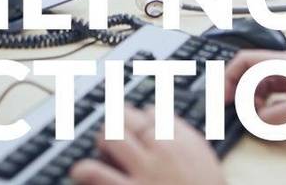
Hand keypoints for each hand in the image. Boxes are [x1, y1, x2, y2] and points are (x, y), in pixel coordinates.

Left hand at [70, 106, 225, 184]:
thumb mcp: (204, 160)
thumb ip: (184, 136)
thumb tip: (164, 117)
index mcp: (184, 140)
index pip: (153, 113)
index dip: (140, 117)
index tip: (137, 123)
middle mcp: (163, 149)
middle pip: (128, 117)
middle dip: (117, 122)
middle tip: (114, 133)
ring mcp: (144, 170)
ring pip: (110, 136)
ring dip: (102, 141)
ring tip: (103, 151)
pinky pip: (96, 173)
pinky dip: (84, 169)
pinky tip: (81, 172)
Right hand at [224, 50, 285, 145]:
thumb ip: (271, 114)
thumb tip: (254, 118)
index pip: (246, 60)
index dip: (229, 77)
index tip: (223, 97)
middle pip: (253, 70)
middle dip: (239, 88)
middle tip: (234, 108)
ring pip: (264, 82)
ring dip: (253, 97)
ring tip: (254, 113)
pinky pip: (277, 93)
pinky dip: (267, 103)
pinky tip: (272, 116)